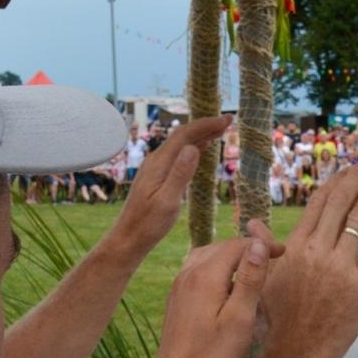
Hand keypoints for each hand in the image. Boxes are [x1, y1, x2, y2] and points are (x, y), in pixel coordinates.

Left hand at [108, 115, 231, 257]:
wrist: (129, 238)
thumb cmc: (148, 224)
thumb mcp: (167, 201)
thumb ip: (180, 174)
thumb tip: (193, 148)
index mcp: (159, 164)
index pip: (185, 135)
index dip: (206, 125)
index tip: (226, 119)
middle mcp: (156, 161)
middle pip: (183, 135)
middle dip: (206, 125)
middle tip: (228, 120)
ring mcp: (156, 167)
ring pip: (181, 144)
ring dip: (200, 134)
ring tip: (220, 130)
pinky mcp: (158, 176)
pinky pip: (178, 154)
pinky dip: (193, 147)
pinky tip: (202, 148)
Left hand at [150, 236, 268, 357]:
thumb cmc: (212, 354)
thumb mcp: (239, 318)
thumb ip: (250, 280)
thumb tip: (258, 244)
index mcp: (206, 276)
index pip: (237, 246)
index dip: (261, 245)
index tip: (282, 252)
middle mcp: (189, 273)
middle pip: (222, 247)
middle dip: (247, 249)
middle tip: (272, 258)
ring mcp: (180, 284)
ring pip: (208, 255)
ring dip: (231, 256)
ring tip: (251, 267)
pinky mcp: (177, 296)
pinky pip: (198, 268)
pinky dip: (216, 266)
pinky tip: (226, 283)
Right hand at [260, 150, 357, 357]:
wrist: (297, 350)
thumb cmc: (281, 318)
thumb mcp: (267, 278)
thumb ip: (264, 246)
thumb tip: (252, 224)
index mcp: (296, 245)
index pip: (321, 203)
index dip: (338, 181)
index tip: (352, 167)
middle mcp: (317, 249)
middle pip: (342, 202)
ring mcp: (340, 265)